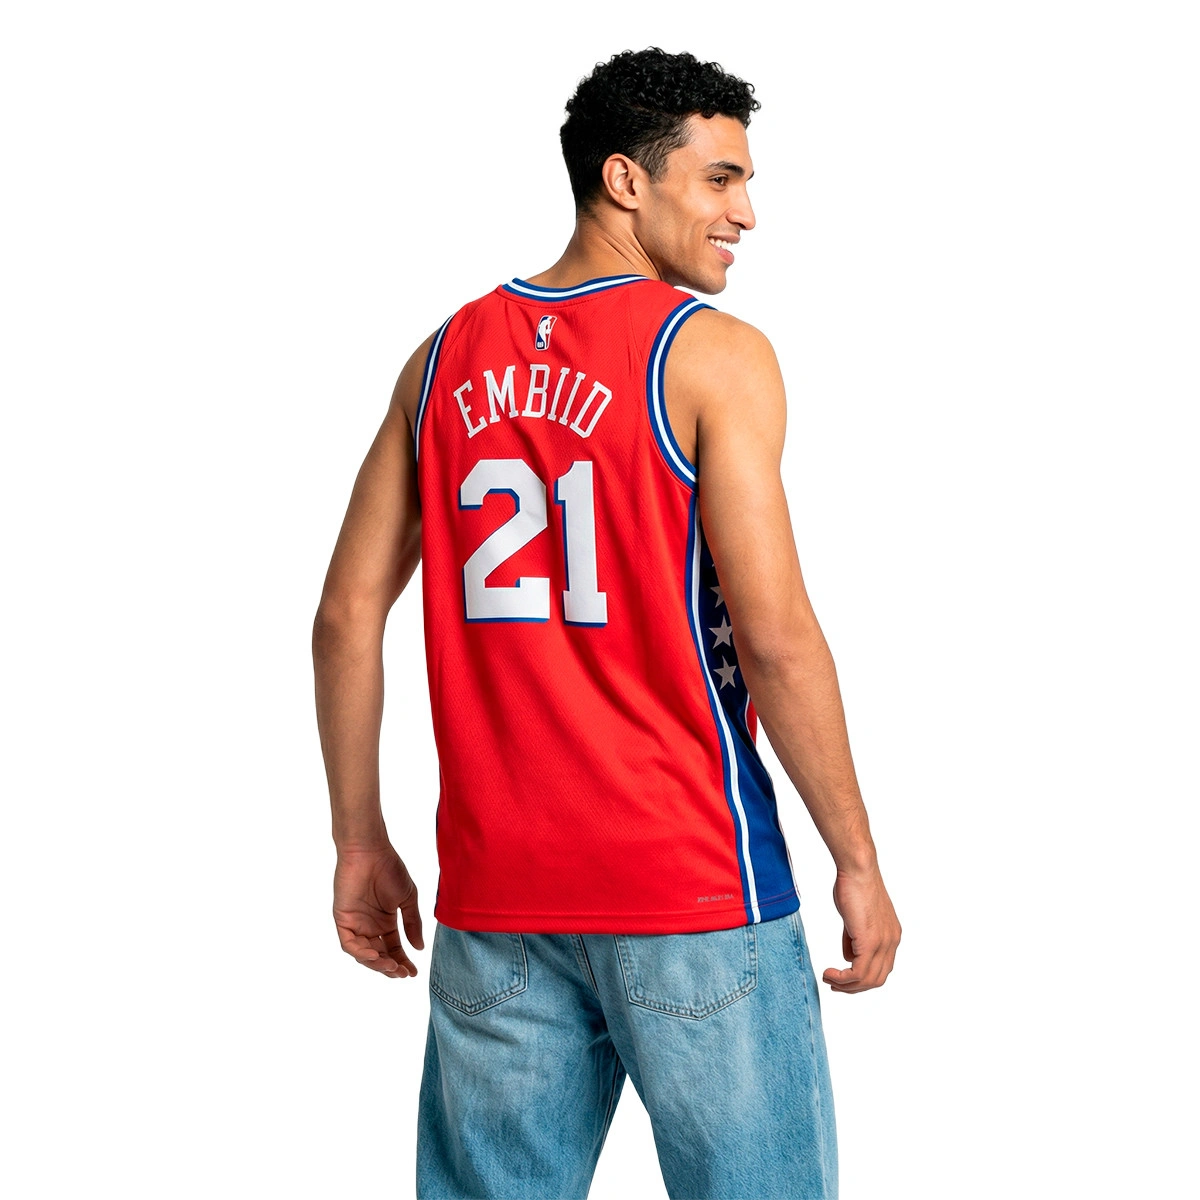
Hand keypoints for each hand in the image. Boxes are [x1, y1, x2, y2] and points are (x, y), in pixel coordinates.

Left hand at [333, 845, 424, 977]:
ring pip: (364, 954)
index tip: (414, 973)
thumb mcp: (407, 898)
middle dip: (391, 968)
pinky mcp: (343, 920)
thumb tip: (419, 948)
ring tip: (392, 967)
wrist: (370, 851)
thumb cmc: (389, 868)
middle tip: (403, 973)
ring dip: (377, 964)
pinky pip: (349, 944)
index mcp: (385, 922)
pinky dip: (361, 953)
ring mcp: (356, 924)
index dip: (403, 962)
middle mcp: (370, 927)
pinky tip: (376, 955)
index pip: (393, 949)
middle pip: (379, 956)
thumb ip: (412, 923)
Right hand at [822, 867, 900, 993]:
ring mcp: (883, 943)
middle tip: (834, 984)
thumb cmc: (853, 886)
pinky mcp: (870, 942)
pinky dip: (843, 979)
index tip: (843, 978)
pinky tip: (830, 974)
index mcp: (891, 936)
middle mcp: (892, 942)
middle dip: (854, 987)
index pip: (881, 968)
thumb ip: (853, 938)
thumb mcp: (855, 917)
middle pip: (877, 979)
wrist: (858, 870)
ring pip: (869, 980)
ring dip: (847, 985)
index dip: (862, 978)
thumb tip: (848, 957)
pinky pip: (859, 972)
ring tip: (829, 979)